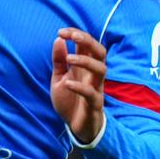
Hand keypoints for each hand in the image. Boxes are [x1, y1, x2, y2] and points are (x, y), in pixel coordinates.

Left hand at [51, 27, 106, 145]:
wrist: (75, 127)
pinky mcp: (94, 105)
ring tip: (70, 59)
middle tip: (73, 37)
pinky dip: (80, 87)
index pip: (86, 44)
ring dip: (86, 61)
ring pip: (101, 69)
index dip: (76, 34)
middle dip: (88, 40)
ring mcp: (96, 88)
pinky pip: (92, 94)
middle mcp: (92, 74)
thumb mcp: (59, 78)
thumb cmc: (69, 99)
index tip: (61, 31)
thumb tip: (58, 39)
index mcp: (84, 66)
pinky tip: (68, 84)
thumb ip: (59, 60)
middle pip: (100, 52)